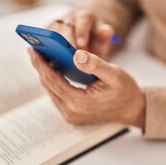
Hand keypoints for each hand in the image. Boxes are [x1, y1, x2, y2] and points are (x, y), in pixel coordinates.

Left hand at [28, 47, 145, 127]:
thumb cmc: (125, 92)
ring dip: (46, 74)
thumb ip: (94, 64)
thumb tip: (76, 54)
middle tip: (34, 50)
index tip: (32, 49)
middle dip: (40, 67)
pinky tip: (54, 70)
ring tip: (42, 57)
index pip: (52, 79)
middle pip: (48, 85)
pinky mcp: (72, 114)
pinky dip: (54, 81)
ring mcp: (71, 115)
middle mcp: (71, 111)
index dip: (41, 63)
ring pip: (51, 90)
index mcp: (78, 102)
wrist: (133, 110)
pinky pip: (58, 95)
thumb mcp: (114, 74)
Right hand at [46, 10, 114, 58]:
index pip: (83, 20)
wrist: (86, 41)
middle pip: (64, 27)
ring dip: (52, 47)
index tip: (82, 45)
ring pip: (51, 33)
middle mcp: (68, 17)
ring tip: (54, 63)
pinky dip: (44, 51)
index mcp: (85, 16)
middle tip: (68, 57)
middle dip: (66, 42)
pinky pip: (43, 41)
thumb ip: (104, 37)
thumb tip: (107, 30)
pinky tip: (47, 65)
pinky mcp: (46, 34)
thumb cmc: (95, 42)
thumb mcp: (103, 40)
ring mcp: (55, 25)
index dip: (82, 32)